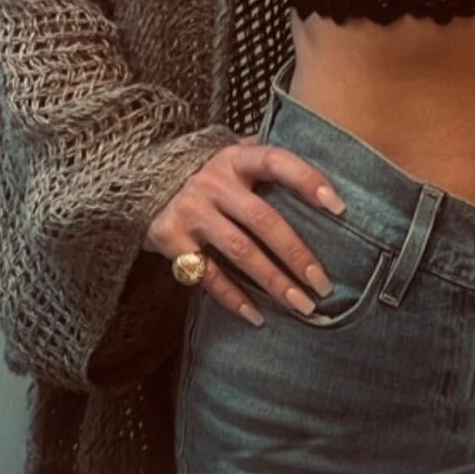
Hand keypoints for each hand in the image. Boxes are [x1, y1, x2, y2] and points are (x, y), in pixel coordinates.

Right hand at [143, 136, 346, 325]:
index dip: (308, 179)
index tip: (338, 207)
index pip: (277, 161)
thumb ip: (265, 158)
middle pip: (263, 219)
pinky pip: (208, 275)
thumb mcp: (230, 158)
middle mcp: (212, 182)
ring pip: (240, 251)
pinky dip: (234, 298)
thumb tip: (321, 168)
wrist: (136, 185)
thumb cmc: (203, 175)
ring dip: (274, 282)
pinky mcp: (170, 240)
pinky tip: (257, 316)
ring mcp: (190, 211)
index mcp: (234, 158)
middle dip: (296, 254)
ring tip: (302, 305)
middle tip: (323, 284)